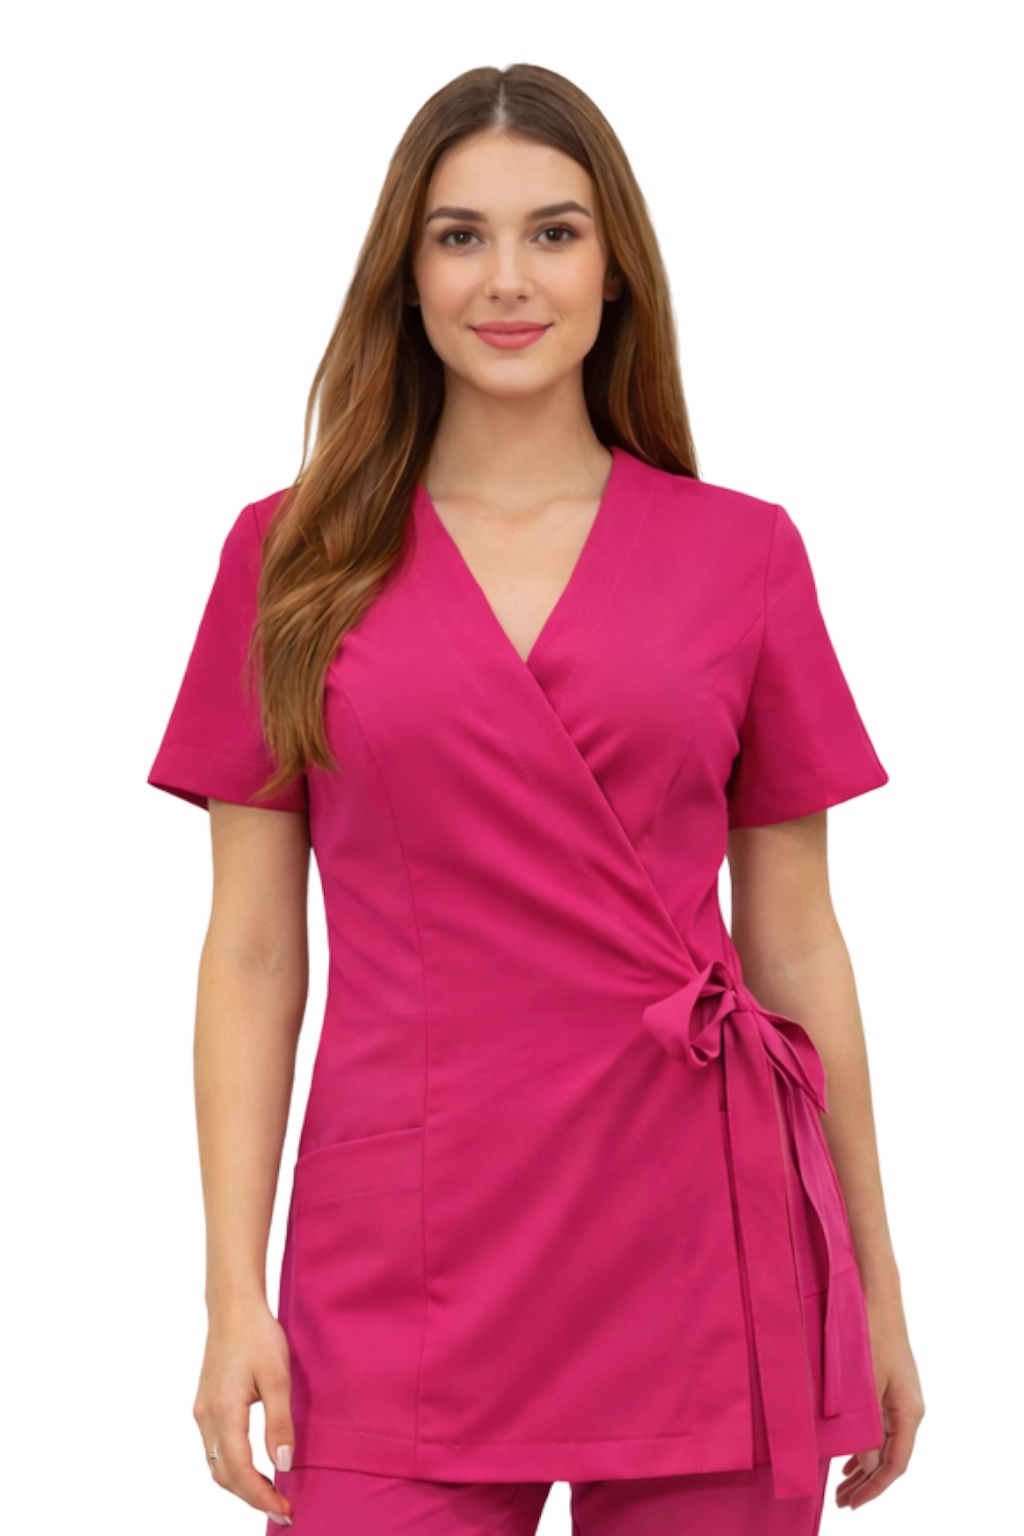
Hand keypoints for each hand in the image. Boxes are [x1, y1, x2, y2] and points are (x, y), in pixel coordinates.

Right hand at [193, 1296, 295, 1526]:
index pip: (240, 1471)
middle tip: (282, 1509)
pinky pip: (215, 1448)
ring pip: (216, 1464)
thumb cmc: (257, 1336)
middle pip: (224, 1475)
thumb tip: (283, 1465)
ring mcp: (202, 1411)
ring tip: (270, 1494)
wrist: (233, 1306)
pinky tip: (252, 1466)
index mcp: (224, 1411)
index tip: (285, 1510)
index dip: (261, 1496)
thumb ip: (279, 1423)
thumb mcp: (277, 1377)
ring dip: (240, 1484)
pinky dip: (232, 1466)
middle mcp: (207, 1417)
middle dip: (251, 1497)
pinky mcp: (205, 1404)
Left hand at [835, 1295, 924, 1509]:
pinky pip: (880, 1427)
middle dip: (867, 1483)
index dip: (874, 1488)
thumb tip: (866, 1467)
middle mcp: (909, 1408)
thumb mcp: (865, 1384)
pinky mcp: (889, 1386)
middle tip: (842, 1502)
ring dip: (864, 1466)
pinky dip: (865, 1445)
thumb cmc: (869, 1334)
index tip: (852, 1504)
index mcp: (909, 1411)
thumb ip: (866, 1427)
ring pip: (884, 1444)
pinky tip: (849, 1455)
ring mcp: (900, 1397)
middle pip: (890, 1458)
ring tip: (842, 1485)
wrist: (876, 1294)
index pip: (896, 1464)